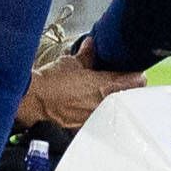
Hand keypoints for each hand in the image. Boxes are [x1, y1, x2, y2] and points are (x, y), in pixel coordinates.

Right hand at [24, 40, 141, 132]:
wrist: (32, 101)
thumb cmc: (50, 81)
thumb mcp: (70, 63)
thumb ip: (86, 55)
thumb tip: (92, 43)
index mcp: (103, 86)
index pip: (135, 82)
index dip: (137, 77)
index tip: (135, 73)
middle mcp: (103, 104)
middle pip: (128, 98)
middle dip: (128, 91)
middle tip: (123, 84)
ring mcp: (95, 118)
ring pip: (115, 110)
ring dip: (115, 103)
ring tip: (107, 96)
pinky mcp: (84, 127)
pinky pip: (100, 119)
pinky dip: (100, 113)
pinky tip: (93, 108)